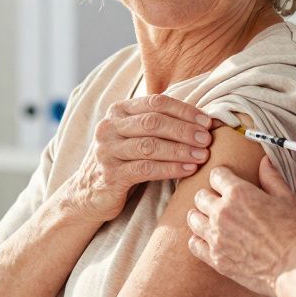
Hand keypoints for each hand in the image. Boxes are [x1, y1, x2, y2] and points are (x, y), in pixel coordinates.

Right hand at [65, 94, 213, 223]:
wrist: (88, 193)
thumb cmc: (123, 161)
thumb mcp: (134, 136)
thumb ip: (158, 124)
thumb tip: (203, 120)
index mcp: (117, 111)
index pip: (155, 102)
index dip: (184, 110)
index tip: (207, 121)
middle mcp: (109, 127)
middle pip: (153, 122)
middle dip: (184, 130)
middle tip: (207, 139)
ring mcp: (107, 151)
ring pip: (150, 145)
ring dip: (180, 150)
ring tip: (202, 155)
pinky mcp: (110, 175)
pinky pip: (145, 169)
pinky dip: (170, 168)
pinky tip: (188, 170)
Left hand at [187, 158, 295, 296]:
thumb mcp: (289, 199)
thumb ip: (272, 178)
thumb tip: (264, 160)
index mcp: (239, 193)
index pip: (216, 175)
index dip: (222, 176)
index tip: (226, 181)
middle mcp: (221, 212)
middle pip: (200, 196)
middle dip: (209, 195)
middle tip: (220, 202)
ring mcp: (216, 237)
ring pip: (193, 219)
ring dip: (200, 216)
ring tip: (210, 219)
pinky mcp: (216, 259)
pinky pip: (194, 244)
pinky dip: (198, 240)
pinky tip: (208, 240)